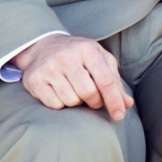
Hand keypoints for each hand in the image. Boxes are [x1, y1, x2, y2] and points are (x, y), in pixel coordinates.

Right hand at [12, 35, 133, 119]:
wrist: (42, 46)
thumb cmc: (78, 56)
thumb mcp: (99, 60)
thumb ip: (114, 81)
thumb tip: (127, 104)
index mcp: (87, 49)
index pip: (105, 80)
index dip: (114, 101)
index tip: (119, 116)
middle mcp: (66, 56)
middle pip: (88, 93)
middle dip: (94, 101)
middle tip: (92, 98)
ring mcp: (49, 67)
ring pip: (71, 100)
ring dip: (76, 101)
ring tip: (73, 89)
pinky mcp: (34, 79)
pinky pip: (54, 104)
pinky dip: (60, 104)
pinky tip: (59, 91)